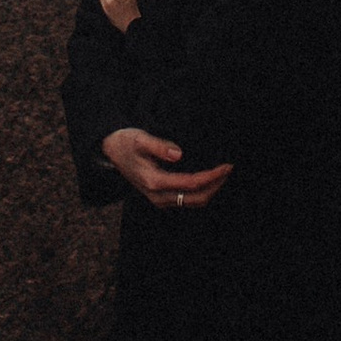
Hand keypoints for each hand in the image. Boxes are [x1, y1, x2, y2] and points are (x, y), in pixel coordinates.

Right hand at [102, 129, 231, 211]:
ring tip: (223, 175)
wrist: (111, 151)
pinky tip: (209, 180)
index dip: (211, 176)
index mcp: (154, 182)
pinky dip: (201, 192)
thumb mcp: (140, 139)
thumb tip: (179, 154)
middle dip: (215, 186)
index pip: (191, 184)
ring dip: (210, 190)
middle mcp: (158, 196)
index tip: (226, 166)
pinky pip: (186, 200)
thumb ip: (159, 146)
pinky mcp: (161, 198)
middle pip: (195, 198)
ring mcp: (159, 199)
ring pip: (192, 202)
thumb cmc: (127, 143)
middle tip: (229, 170)